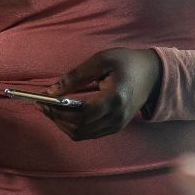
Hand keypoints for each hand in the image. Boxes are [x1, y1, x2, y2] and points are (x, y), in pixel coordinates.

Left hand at [42, 47, 161, 140]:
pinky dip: (72, 126)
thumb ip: (76, 75)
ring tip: (50, 109)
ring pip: (81, 135)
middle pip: (78, 128)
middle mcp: (116, 118)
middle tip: (41, 105)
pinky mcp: (114, 127)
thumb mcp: (102, 60)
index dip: (58, 111)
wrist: (153, 75)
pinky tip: (64, 113)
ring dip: (62, 124)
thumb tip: (52, 91)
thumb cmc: (127, 62)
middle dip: (56, 118)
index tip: (42, 101)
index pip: (81, 115)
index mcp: (114, 99)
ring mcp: (116, 125)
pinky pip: (88, 134)